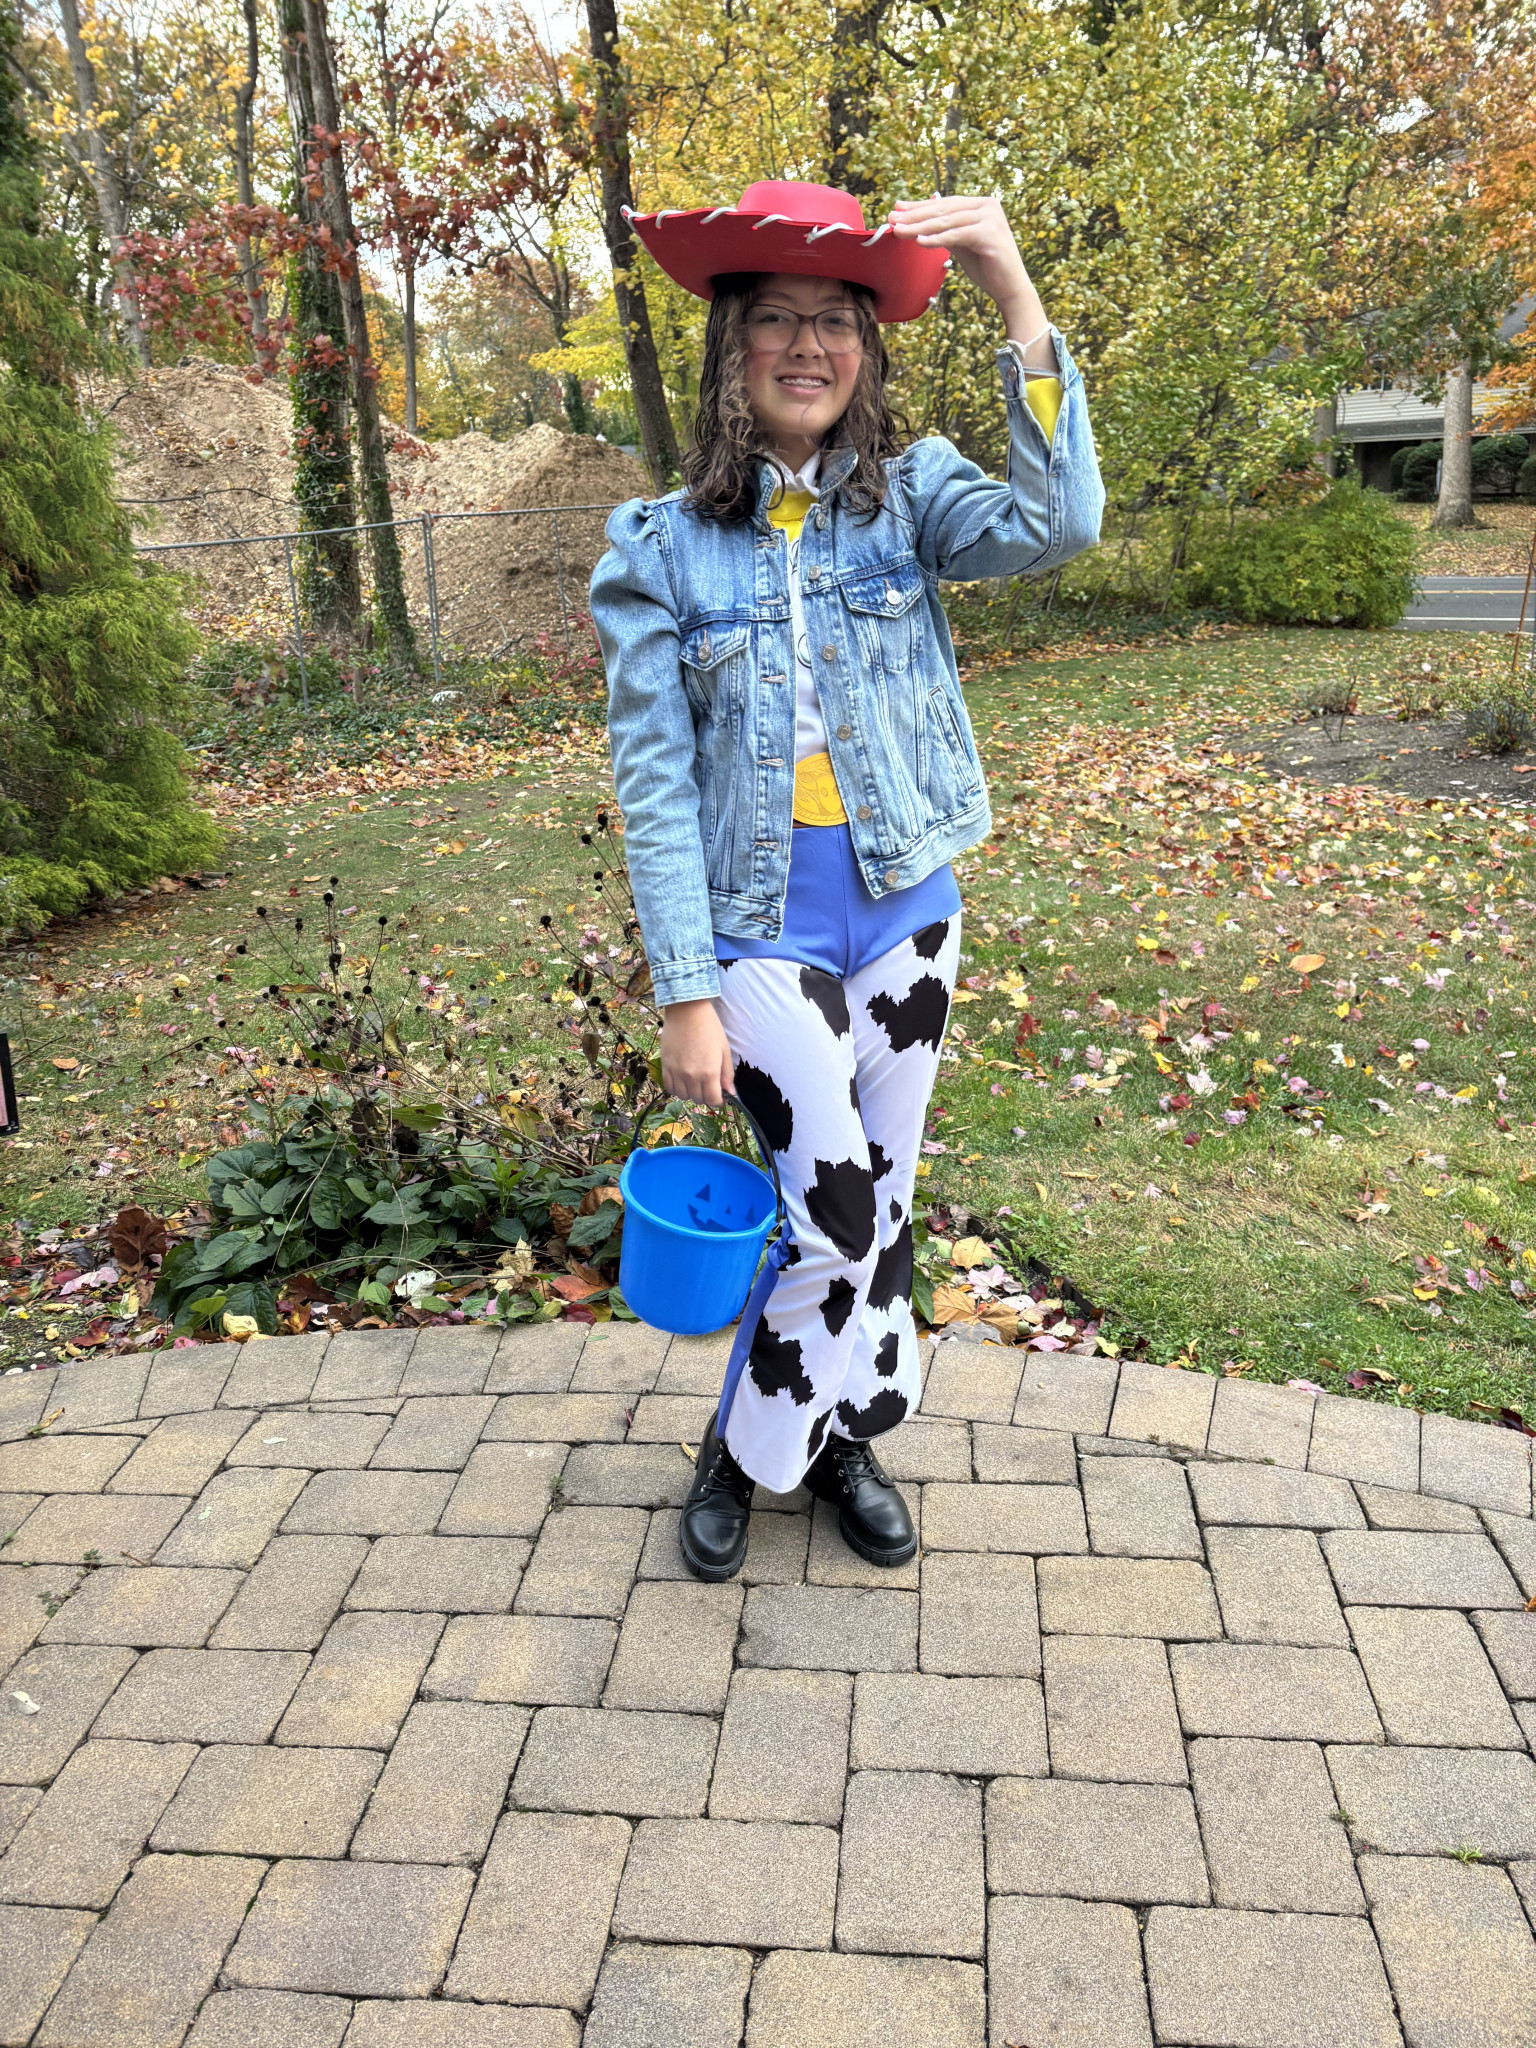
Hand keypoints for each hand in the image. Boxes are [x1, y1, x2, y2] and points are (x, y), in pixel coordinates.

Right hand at [660, 999, 734, 1107]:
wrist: (687, 1011)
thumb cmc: (710, 1028)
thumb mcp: (724, 1050)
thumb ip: (727, 1074)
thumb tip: (731, 1093)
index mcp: (709, 1073)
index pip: (713, 1100)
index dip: (719, 1101)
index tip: (721, 1096)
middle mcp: (692, 1076)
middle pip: (698, 1099)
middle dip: (706, 1096)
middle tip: (709, 1086)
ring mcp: (676, 1072)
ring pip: (682, 1096)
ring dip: (690, 1093)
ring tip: (695, 1082)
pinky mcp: (665, 1066)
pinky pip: (669, 1087)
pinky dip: (676, 1088)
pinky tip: (682, 1080)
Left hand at [888, 195, 1048, 358]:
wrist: (1009, 288)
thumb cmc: (986, 266)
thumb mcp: (961, 243)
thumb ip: (944, 230)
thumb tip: (913, 222)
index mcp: (981, 205)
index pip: (944, 204)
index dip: (919, 206)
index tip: (897, 209)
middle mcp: (987, 206)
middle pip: (943, 210)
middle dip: (915, 215)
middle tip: (892, 219)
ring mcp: (990, 218)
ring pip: (947, 222)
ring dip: (920, 226)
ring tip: (899, 231)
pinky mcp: (990, 234)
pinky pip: (956, 235)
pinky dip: (937, 239)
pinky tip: (919, 242)